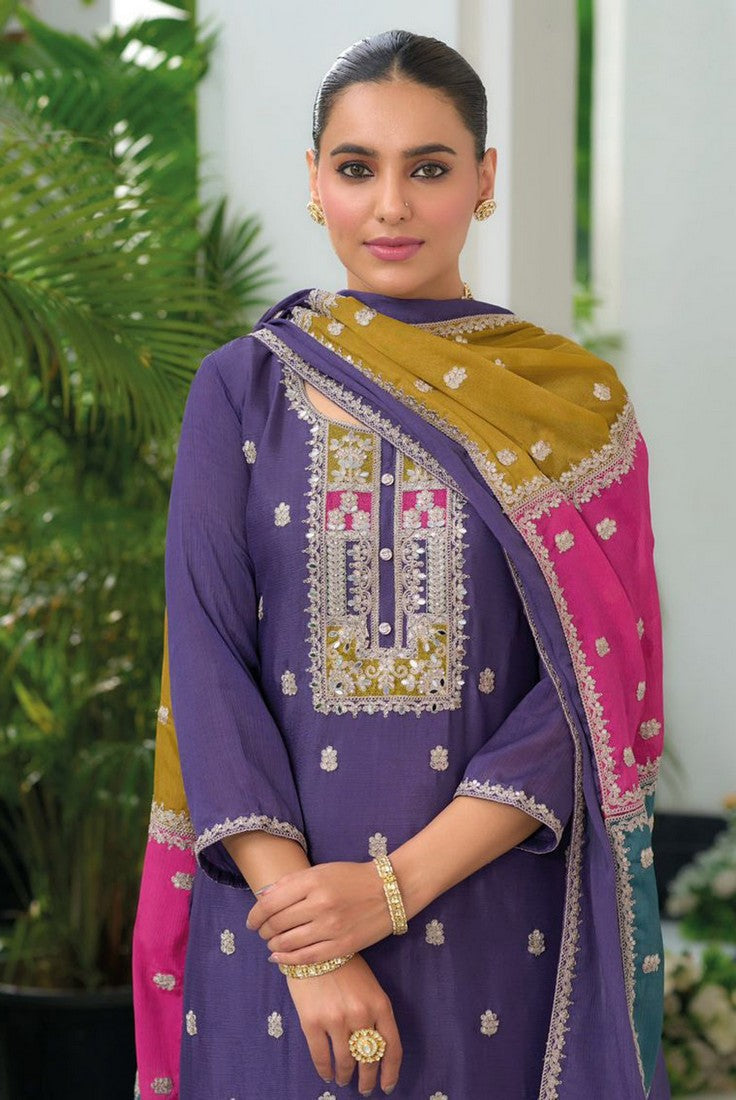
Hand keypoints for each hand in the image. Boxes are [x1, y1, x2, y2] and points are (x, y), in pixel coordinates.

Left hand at [245, 860, 392, 964]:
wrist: (389, 891)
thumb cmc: (351, 878)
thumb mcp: (320, 871)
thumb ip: (291, 884)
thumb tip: (263, 899)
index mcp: (312, 882)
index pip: (269, 904)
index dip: (254, 915)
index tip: (251, 921)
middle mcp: (320, 905)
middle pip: (276, 925)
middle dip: (263, 931)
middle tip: (262, 932)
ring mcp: (331, 928)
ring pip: (288, 944)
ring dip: (273, 946)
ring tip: (272, 943)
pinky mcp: (342, 947)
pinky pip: (306, 958)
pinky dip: (287, 960)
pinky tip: (280, 958)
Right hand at [285, 953, 401, 1095]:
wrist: (314, 948)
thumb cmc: (345, 965)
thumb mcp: (370, 986)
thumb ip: (376, 1014)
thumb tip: (375, 1048)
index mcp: (380, 1004)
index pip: (392, 1048)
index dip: (391, 1072)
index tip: (387, 1086)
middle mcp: (361, 1015)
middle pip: (369, 1060)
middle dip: (368, 1079)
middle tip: (365, 1088)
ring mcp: (336, 1020)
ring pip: (345, 1062)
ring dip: (345, 1076)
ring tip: (344, 1080)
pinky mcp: (312, 1022)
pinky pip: (321, 1057)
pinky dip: (325, 1070)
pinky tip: (327, 1074)